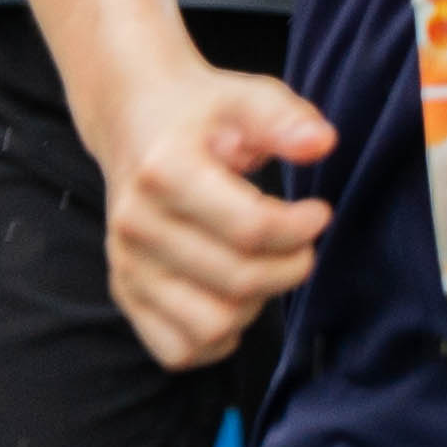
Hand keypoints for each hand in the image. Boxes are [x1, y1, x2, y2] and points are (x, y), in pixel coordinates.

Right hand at [93, 65, 336, 369]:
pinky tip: (233, 297)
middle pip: (239, 281)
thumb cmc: (201, 113)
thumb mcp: (245, 95)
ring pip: (213, 325)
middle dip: (290, 267)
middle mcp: (136, 225)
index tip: (319, 212)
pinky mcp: (124, 293)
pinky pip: (179, 350)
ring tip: (263, 267)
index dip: (300, 228)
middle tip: (303, 244)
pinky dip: (217, 337)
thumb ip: (285, 118)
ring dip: (256, 305)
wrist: (133, 122)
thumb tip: (322, 143)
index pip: (250, 228)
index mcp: (164, 171)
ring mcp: (126, 265)